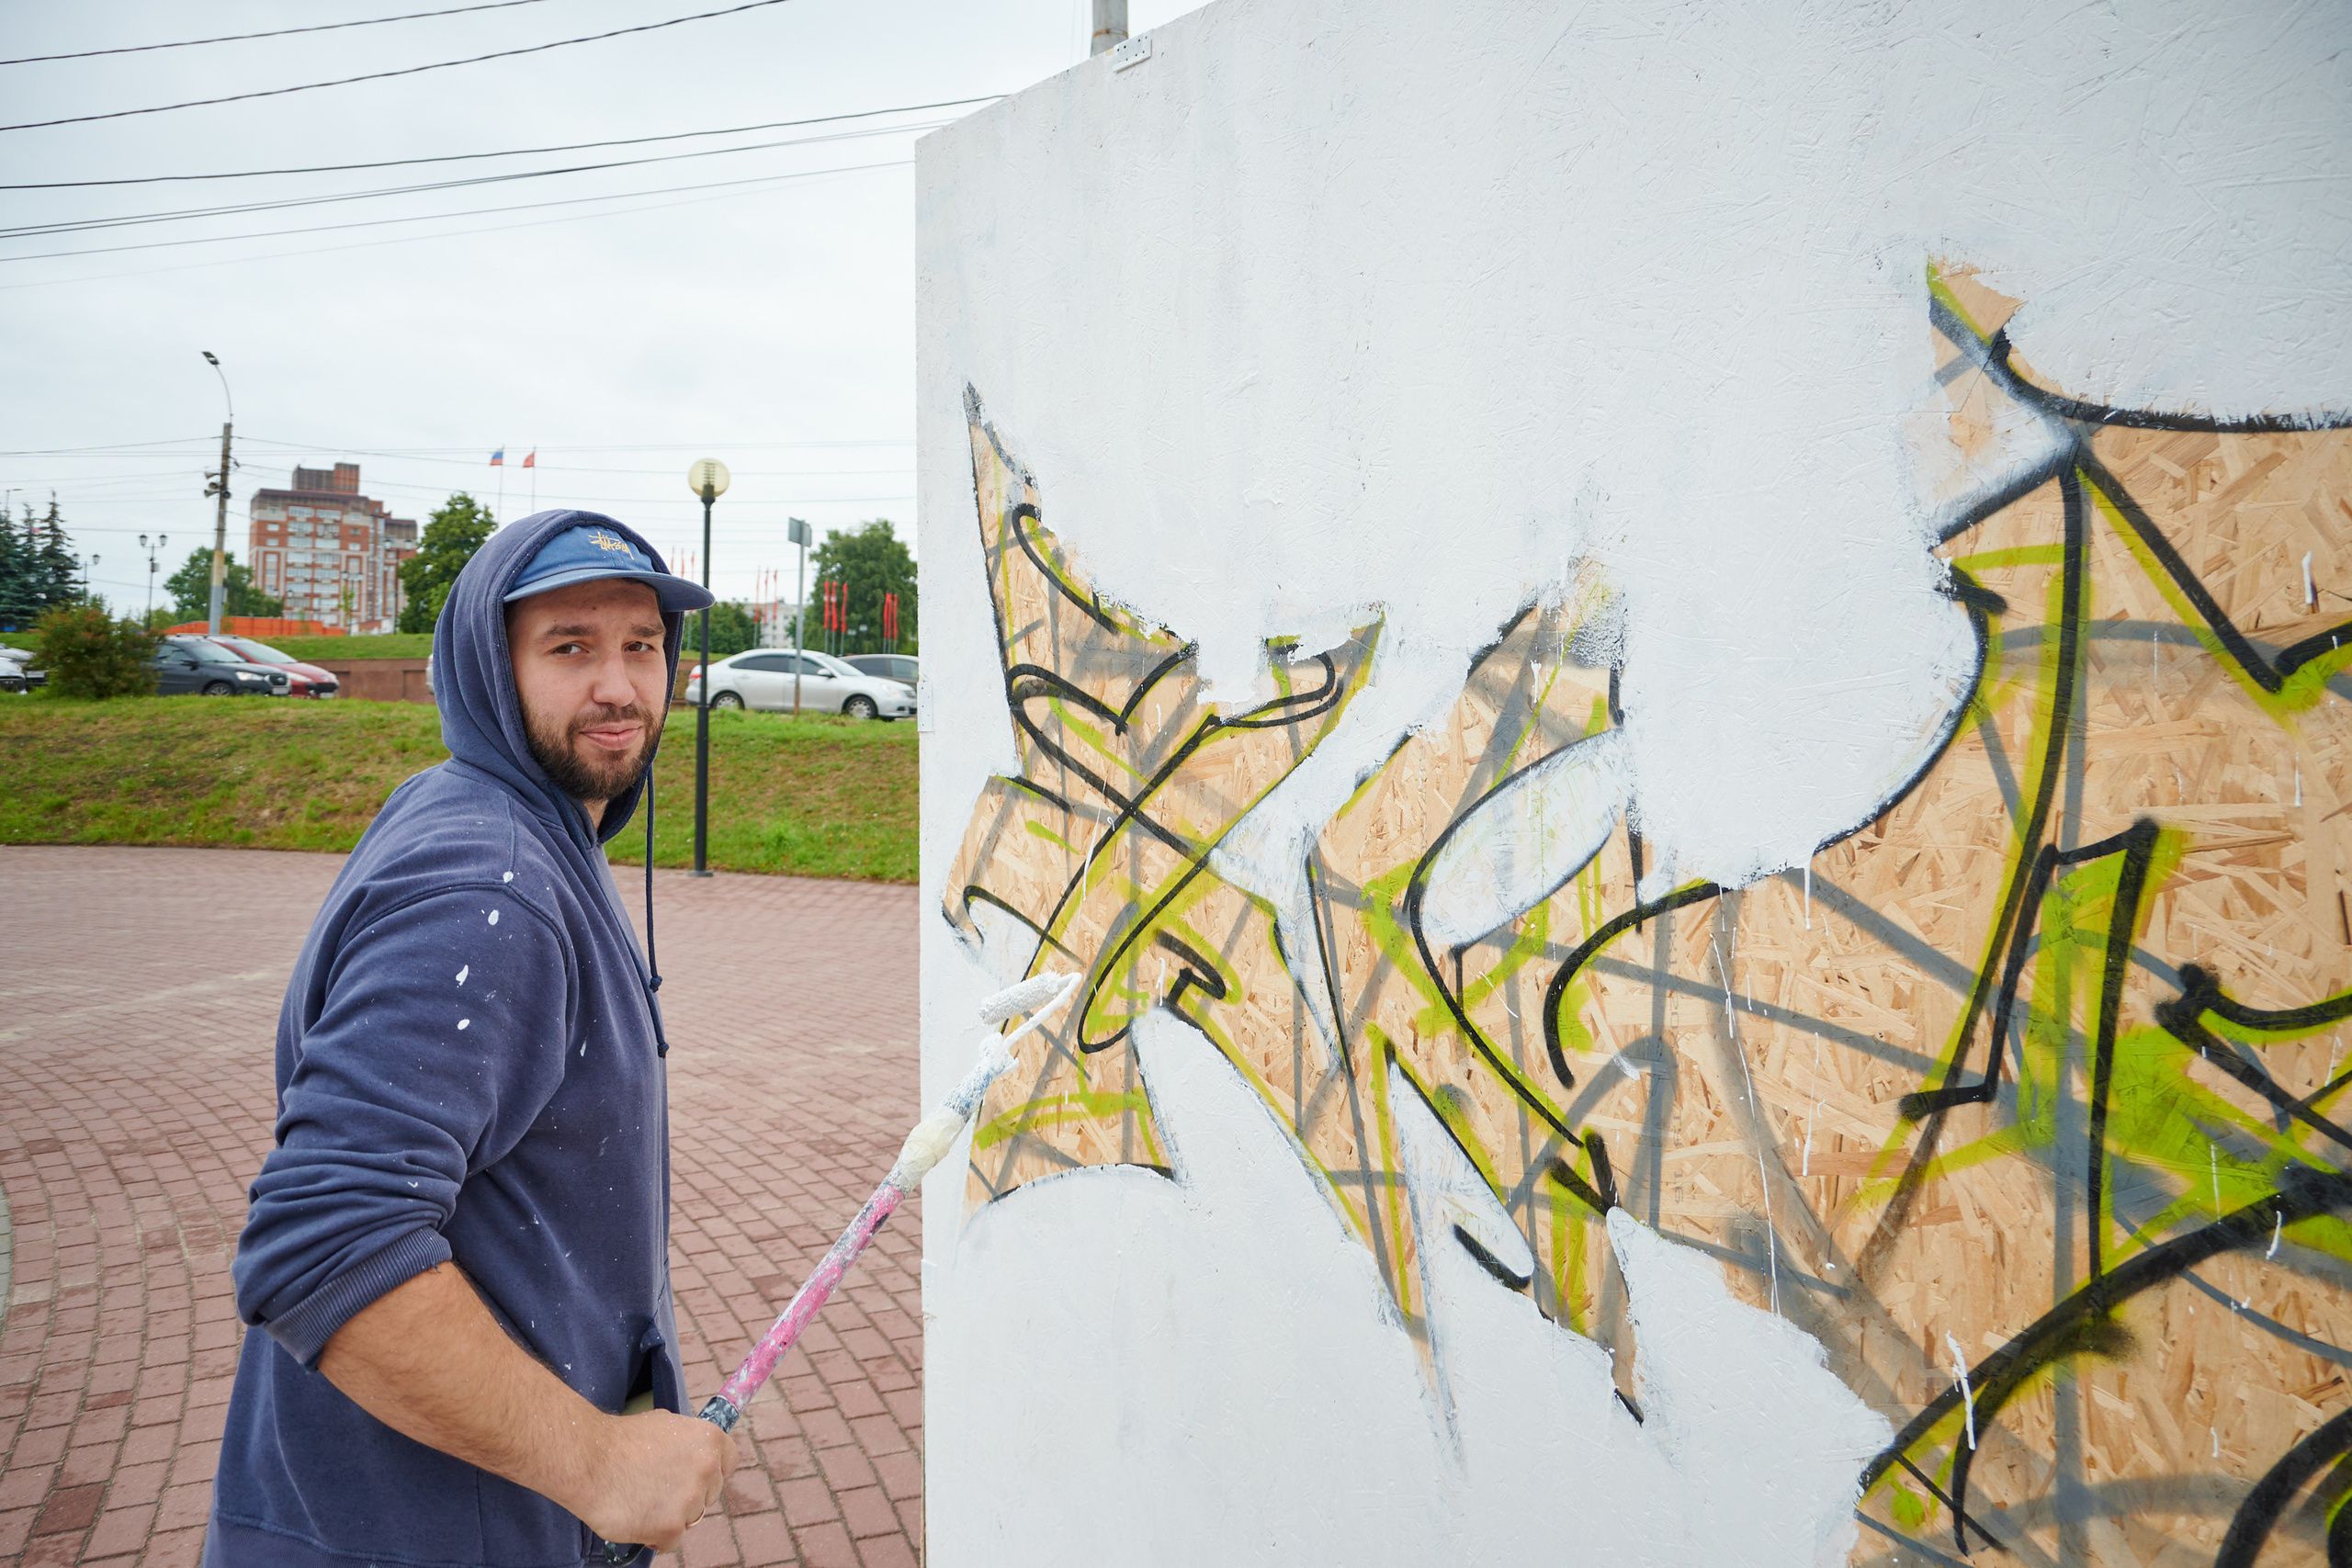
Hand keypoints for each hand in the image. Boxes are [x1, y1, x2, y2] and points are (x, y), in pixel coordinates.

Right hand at [573, 1410, 738, 1550]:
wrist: (588, 1459)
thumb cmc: (621, 1440)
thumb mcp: (666, 1425)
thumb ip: (689, 1443)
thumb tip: (698, 1454)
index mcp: (709, 1439)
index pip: (728, 1463)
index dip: (710, 1473)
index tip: (696, 1478)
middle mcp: (707, 1468)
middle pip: (709, 1494)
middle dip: (688, 1496)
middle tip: (657, 1490)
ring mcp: (690, 1499)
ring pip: (690, 1519)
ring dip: (670, 1516)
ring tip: (640, 1500)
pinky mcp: (671, 1527)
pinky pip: (671, 1541)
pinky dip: (654, 1536)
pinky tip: (635, 1518)